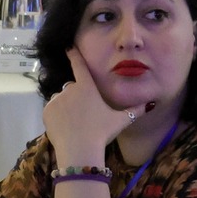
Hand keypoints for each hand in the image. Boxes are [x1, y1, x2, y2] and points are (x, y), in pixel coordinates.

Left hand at [42, 48, 135, 162]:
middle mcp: (70, 89)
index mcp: (87, 87)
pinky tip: (65, 128)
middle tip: (84, 116)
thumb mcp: (120, 121)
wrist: (79, 150)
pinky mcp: (46, 111)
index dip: (74, 54)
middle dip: (76, 97)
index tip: (68, 47)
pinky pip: (52, 110)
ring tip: (74, 124)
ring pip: (61, 100)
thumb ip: (134, 111)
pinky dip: (56, 116)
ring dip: (66, 107)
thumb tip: (150, 104)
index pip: (79, 65)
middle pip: (72, 89)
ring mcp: (56, 100)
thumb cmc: (101, 133)